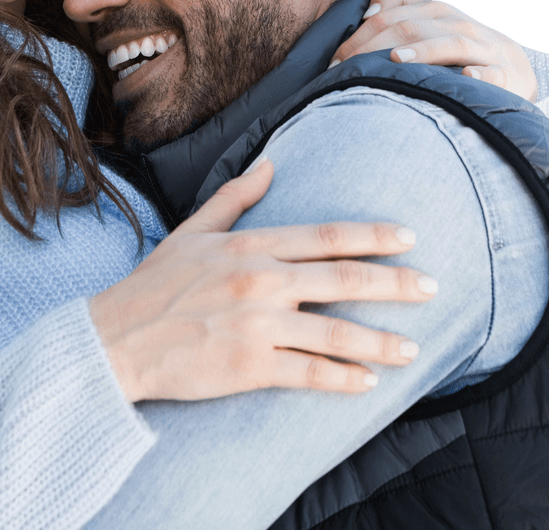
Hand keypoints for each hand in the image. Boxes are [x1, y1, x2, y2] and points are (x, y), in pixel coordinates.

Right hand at [88, 159, 435, 402]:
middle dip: (395, 284)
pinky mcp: (249, 366)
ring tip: (412, 349)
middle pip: (344, 279)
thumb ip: (235, 198)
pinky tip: (368, 383)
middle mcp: (260, 281)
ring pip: (335, 333)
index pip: (325, 236)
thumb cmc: (153, 285)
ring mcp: (257, 325)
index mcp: (250, 246)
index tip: (408, 238)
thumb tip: (270, 165)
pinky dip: (343, 378)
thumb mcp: (192, 231)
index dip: (372, 236)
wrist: (116, 340)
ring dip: (380, 341)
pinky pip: (310, 373)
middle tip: (432, 287)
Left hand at [330, 0, 537, 101]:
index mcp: (434, 11)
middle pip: (411, 28)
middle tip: (345, 72)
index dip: (358, 36)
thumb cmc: (456, 48)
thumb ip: (397, 9)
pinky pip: (492, 74)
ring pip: (451, 43)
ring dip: (424, 51)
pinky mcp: (505, 75)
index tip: (333, 62)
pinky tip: (467, 78)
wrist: (513, 67)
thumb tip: (366, 14)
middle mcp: (457, 24)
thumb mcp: (427, 23)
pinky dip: (480, 76)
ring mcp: (483, 48)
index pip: (389, 14)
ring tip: (397, 60)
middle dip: (373, 48)